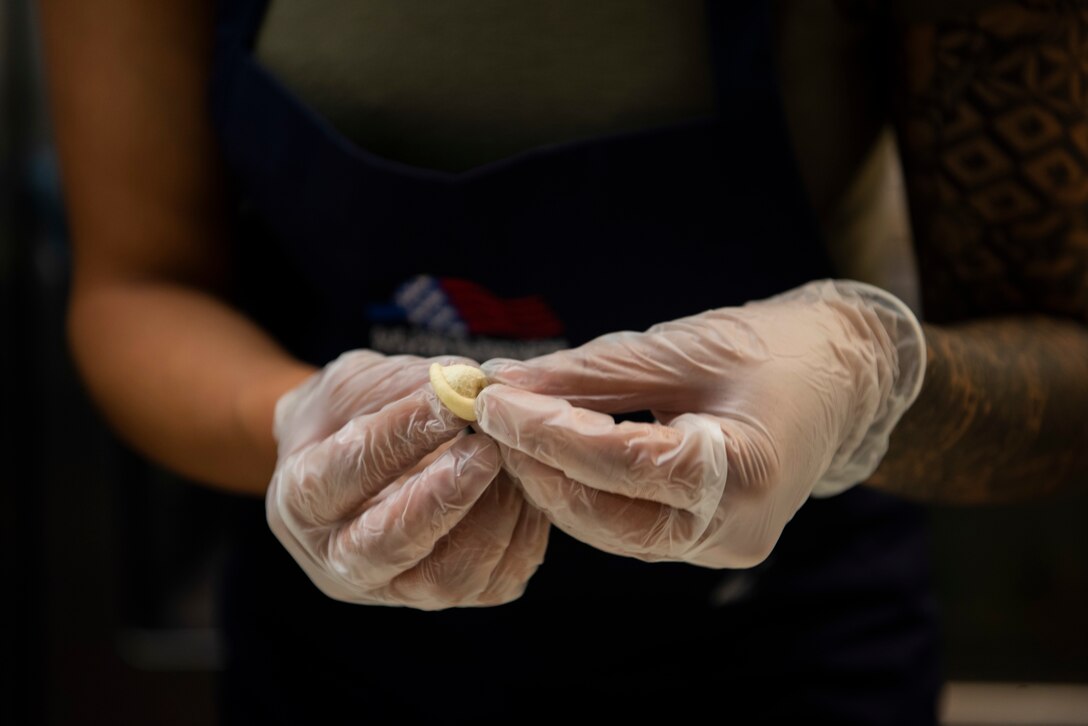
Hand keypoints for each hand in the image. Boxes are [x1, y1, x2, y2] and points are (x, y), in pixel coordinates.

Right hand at [267, 350, 548, 608]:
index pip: (345, 473)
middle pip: (388, 545)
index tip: (449, 399)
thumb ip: (399, 383)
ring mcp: (390, 588)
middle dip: (442, 496)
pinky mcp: (441, 597)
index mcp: (300, 501)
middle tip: (486, 448)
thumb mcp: (355, 383)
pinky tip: (526, 489)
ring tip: (511, 462)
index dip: (399, 435)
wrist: (349, 461)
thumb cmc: (349, 415)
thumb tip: (465, 381)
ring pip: (445, 579)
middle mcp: (337, 559)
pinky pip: (490, 584)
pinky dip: (518, 538)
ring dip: (490, 517)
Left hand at [475, 280, 924, 567]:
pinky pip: (627, 525)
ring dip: (553, 482)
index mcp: (745, 469)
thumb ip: (588, 373)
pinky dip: (584, 490)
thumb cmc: (770, 347)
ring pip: (609, 528)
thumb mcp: (678, 347)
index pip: (621, 463)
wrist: (840, 376)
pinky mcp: (706, 543)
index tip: (491, 401)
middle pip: (606, 513)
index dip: (546, 433)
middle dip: (538, 465)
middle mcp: (734, 527)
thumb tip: (503, 384)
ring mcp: (721, 546)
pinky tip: (553, 451)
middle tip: (490, 415)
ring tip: (512, 429)